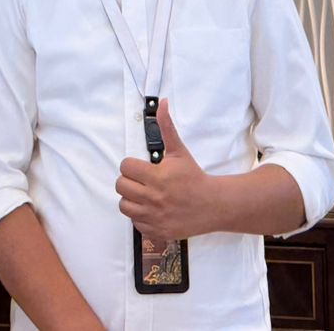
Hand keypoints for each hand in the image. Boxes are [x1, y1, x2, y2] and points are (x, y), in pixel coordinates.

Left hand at [115, 100, 210, 240]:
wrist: (213, 205)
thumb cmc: (194, 177)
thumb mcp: (179, 152)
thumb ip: (167, 128)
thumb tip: (163, 104)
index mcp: (157, 177)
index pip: (125, 167)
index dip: (132, 165)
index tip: (142, 168)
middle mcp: (153, 198)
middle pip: (121, 186)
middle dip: (129, 181)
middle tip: (142, 180)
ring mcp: (154, 217)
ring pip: (124, 205)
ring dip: (131, 199)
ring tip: (144, 194)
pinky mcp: (156, 231)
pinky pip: (135, 223)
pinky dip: (140, 216)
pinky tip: (152, 209)